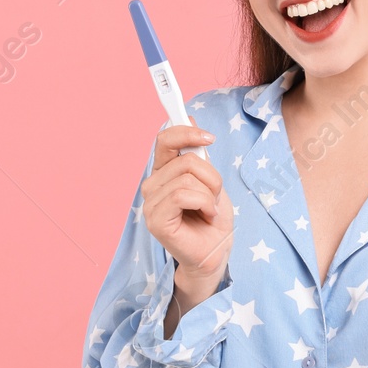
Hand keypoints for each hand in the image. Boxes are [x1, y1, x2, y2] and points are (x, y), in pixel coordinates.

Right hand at [141, 124, 233, 319]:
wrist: (216, 252)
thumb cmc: (212, 219)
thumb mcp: (210, 179)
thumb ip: (196, 152)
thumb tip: (188, 115)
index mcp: (163, 173)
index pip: (165, 140)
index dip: (183, 130)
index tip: (209, 136)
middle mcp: (152, 185)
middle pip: (187, 160)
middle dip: (212, 177)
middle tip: (214, 197)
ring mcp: (150, 203)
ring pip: (188, 178)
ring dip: (210, 194)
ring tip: (209, 210)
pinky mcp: (155, 219)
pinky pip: (183, 195)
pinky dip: (204, 204)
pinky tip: (206, 216)